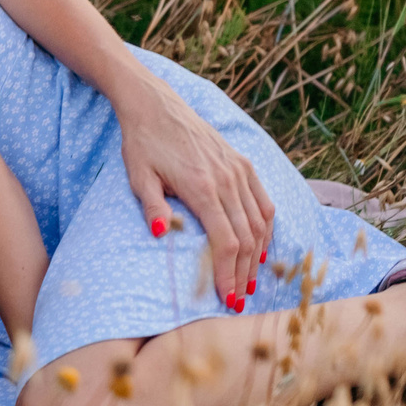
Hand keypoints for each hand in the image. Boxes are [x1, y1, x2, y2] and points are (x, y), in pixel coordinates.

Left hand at [114, 75, 274, 306]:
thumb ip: (153, 207)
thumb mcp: (139, 177)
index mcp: (202, 187)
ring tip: (249, 281)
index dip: (228, 274)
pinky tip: (260, 247)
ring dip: (257, 255)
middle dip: (243, 273)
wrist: (155, 104)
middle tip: (238, 300)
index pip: (225, 242)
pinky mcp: (242, 162)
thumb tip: (160, 236)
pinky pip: (263, 201)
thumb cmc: (142, 143)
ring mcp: (239, 169)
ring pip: (259, 222)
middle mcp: (227, 179)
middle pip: (246, 237)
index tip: (226, 298)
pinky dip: (266, 228)